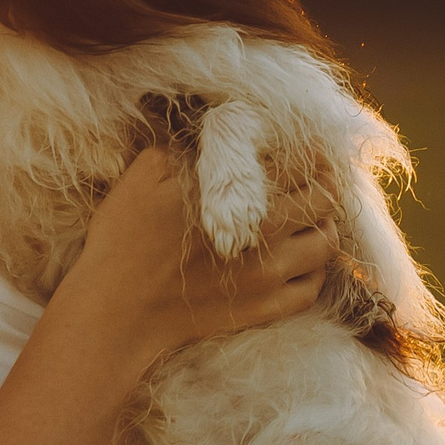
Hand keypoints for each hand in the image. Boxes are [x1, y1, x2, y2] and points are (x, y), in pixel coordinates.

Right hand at [63, 147, 331, 361]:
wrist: (117, 310)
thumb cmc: (124, 238)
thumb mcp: (144, 174)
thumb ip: (185, 147)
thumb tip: (211, 134)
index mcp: (241, 196)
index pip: (300, 163)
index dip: (307, 150)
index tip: (302, 147)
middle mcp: (266, 235)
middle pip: (325, 200)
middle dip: (323, 183)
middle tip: (311, 177)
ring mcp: (269, 277)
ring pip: (327, 245)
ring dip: (324, 225)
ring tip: (307, 219)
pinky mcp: (263, 309)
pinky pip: (312, 290)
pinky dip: (314, 272)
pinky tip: (297, 262)